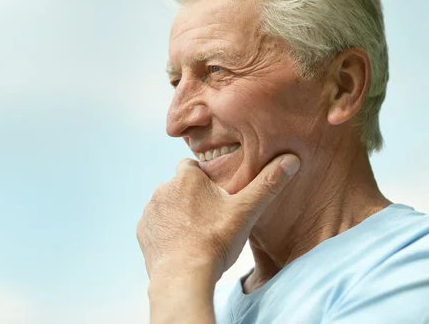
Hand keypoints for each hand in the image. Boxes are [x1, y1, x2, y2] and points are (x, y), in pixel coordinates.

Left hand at [137, 154, 299, 282]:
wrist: (184, 276)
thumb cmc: (216, 241)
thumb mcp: (247, 210)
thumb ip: (268, 184)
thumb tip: (291, 159)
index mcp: (187, 177)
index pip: (192, 166)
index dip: (205, 179)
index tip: (217, 195)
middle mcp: (164, 188)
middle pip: (181, 187)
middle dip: (193, 198)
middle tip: (211, 219)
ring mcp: (151, 211)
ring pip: (168, 206)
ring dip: (179, 215)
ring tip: (197, 235)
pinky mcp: (143, 231)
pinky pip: (157, 226)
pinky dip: (167, 232)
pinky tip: (182, 245)